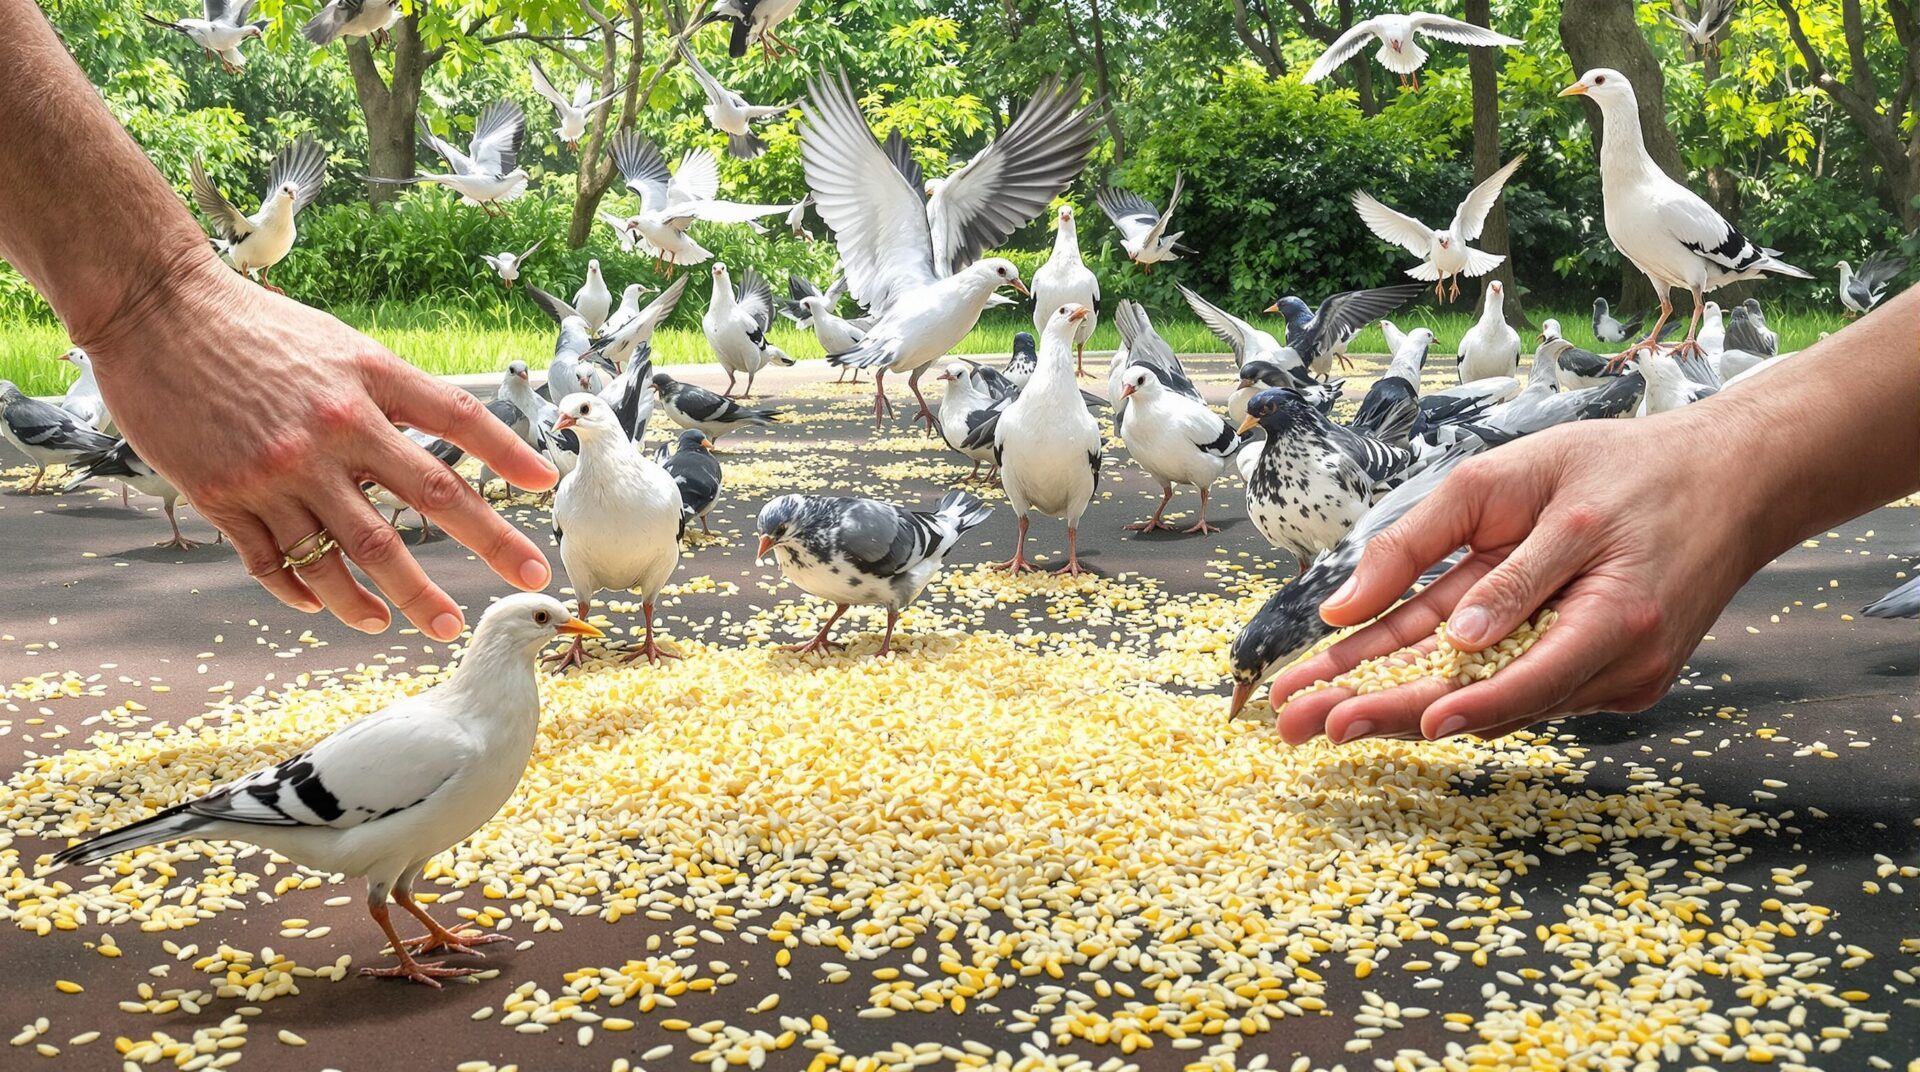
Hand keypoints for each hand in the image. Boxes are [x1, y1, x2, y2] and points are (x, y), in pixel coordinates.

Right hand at [81, 258, 557, 640]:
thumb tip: (452, 434)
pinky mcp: (225, 497)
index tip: (546, 484)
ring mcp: (278, 470)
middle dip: (486, 543)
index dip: (506, 452)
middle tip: (525, 578)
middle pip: (426, 498)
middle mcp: (332, 429)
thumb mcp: (341, 345)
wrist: (156, 310)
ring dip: (397, 598)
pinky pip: (278, 564)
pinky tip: (337, 610)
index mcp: (366, 381)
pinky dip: (311, 594)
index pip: (457, 419)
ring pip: (353, 554)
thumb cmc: (256, 326)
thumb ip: (394, 391)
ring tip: (426, 623)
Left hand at [1266, 409, 1775, 744]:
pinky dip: (1454, 686)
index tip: (1347, 718)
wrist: (1734, 482)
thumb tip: (1352, 608)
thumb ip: (1428, 538)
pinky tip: (1382, 690)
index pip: (1496, 676)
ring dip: (1404, 703)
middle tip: (1299, 726)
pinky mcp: (1612, 677)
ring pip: (1493, 699)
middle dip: (1384, 714)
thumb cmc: (1621, 468)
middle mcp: (1611, 657)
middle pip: (1480, 700)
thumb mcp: (1513, 475)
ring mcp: (1615, 674)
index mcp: (1602, 607)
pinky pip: (1521, 686)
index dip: (1416, 702)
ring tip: (1318, 711)